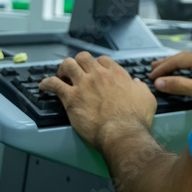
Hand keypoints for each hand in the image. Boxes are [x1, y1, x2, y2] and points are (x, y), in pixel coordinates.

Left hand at [39, 52, 157, 152]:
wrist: (122, 133)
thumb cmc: (135, 119)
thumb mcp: (147, 99)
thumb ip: (141, 88)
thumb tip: (137, 84)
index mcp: (116, 74)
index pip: (102, 60)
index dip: (96, 65)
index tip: (94, 71)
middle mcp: (99, 75)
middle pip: (83, 57)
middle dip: (78, 63)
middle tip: (75, 72)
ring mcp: (83, 85)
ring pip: (68, 65)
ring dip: (63, 69)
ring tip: (61, 76)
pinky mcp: (71, 98)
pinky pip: (53, 84)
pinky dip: (46, 83)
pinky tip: (44, 86)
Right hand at [150, 50, 191, 105]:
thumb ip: (179, 86)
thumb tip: (160, 82)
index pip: (178, 59)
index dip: (163, 67)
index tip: (152, 75)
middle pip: (185, 57)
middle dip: (168, 63)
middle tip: (153, 67)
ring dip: (178, 65)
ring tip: (166, 69)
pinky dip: (188, 68)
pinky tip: (188, 72)